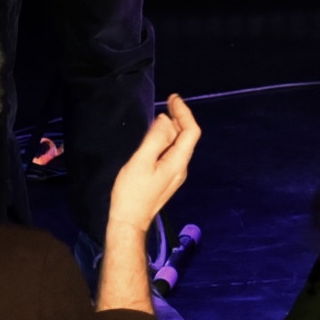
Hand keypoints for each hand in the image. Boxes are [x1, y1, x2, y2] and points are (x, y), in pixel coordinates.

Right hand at [108, 96, 202, 233]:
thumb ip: (155, 139)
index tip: (173, 98)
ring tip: (163, 115)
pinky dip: (168, 139)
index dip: (184, 113)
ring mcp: (175, 174)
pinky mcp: (166, 179)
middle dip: (180, 118)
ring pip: (180, 145)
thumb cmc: (132, 192)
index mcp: (178, 162)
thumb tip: (166, 120)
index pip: (191, 131)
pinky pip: (172, 153)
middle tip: (168, 101)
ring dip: (174, 128)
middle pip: (187, 137)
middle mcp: (181, 167)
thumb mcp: (141, 161)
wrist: (129, 221)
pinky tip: (157, 136)